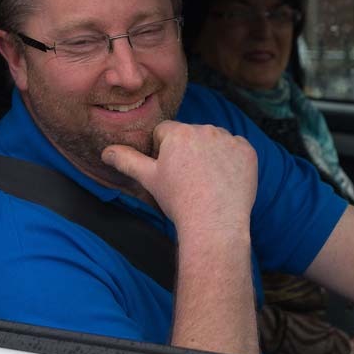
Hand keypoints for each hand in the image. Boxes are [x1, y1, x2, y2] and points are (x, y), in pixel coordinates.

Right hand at [101, 120, 257, 236]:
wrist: (214, 223)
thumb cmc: (178, 201)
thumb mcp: (148, 180)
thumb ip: (126, 160)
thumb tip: (106, 152)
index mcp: (178, 132)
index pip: (165, 132)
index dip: (163, 152)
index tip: (170, 173)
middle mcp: (205, 129)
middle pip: (190, 135)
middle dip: (188, 152)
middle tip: (189, 181)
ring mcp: (229, 139)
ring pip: (214, 141)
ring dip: (210, 154)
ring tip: (207, 182)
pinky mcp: (248, 151)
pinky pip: (236, 150)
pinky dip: (231, 161)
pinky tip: (225, 181)